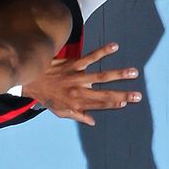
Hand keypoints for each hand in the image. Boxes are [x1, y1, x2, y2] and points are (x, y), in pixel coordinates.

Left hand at [25, 43, 141, 124]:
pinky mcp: (73, 63)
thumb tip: (92, 121)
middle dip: (123, 94)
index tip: (126, 102)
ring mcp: (77, 76)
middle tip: (138, 95)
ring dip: (119, 74)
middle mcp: (79, 91)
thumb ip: (76, 115)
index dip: (113, 104)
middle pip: (104, 93)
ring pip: (101, 76)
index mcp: (76, 103)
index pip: (99, 105)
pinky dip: (103, 51)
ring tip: (134, 72)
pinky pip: (90, 57)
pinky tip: (114, 47)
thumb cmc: (45, 95)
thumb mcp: (59, 110)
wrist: (29, 78)